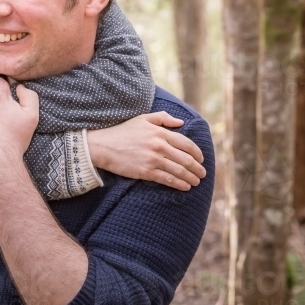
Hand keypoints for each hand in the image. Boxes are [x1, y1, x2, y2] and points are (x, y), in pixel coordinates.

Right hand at [86, 112, 205, 190]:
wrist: (103, 146)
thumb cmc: (122, 131)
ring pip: (179, 170)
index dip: (197, 152)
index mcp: (159, 132)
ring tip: (196, 182)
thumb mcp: (142, 119)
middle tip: (202, 173)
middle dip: (197, 168)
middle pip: (185, 159)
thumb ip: (163, 118)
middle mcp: (159, 145)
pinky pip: (167, 179)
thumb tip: (181, 122)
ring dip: (191, 177)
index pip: (186, 143)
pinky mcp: (146, 171)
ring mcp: (153, 159)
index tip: (201, 159)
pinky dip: (179, 184)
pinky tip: (184, 187)